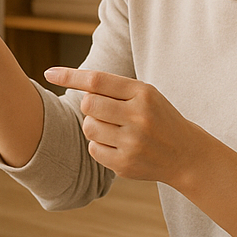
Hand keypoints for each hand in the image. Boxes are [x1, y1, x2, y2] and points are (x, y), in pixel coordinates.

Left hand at [42, 67, 197, 183]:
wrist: (186, 155)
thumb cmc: (159, 118)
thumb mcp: (145, 95)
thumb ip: (113, 88)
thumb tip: (73, 82)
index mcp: (143, 93)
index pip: (97, 81)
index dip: (70, 76)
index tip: (49, 73)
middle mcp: (138, 116)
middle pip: (88, 104)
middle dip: (90, 106)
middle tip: (106, 111)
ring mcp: (132, 142)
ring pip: (88, 127)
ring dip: (94, 126)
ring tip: (114, 129)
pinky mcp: (125, 164)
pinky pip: (93, 149)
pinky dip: (99, 145)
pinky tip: (118, 145)